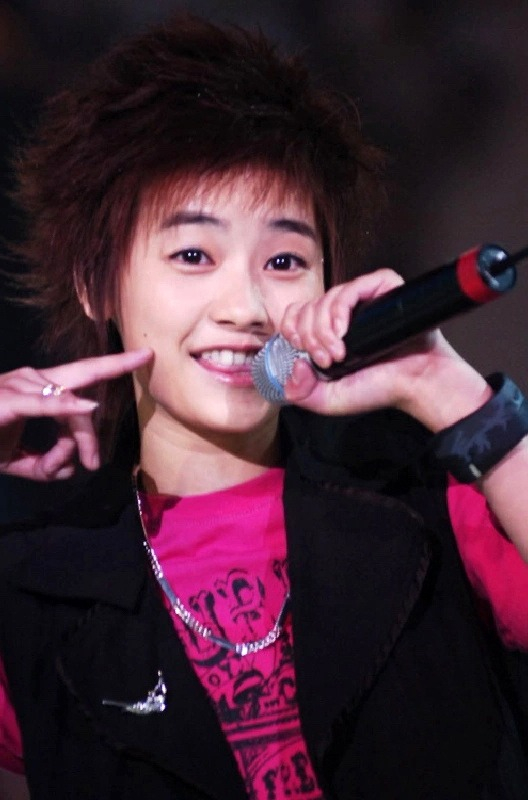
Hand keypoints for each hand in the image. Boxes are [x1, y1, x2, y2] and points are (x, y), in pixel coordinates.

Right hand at [0, 348, 152, 480]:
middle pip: (85, 383)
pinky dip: (65, 406)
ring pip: (69, 410)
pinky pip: (44, 404)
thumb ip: (50, 464)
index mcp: (40, 387)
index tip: (146, 355)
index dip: (116, 366)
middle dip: (99, 418)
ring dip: (69, 445)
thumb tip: (74, 467)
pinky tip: (87, 407)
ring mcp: (21, 384)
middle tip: (94, 462)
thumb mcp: (22, 461)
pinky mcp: (8, 400)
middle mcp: (34, 378)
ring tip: (48, 467)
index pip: (85, 376)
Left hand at [279, 270, 490, 429]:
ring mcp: (363, 301)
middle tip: (327, 360)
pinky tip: (344, 332)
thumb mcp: (331, 400)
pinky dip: (340, 309)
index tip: (300, 348)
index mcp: (329, 333)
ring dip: (324, 329)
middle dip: (309, 336)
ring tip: (339, 354)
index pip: (297, 314)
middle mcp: (343, 314)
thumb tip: (292, 368)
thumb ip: (303, 393)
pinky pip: (352, 286)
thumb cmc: (382, 389)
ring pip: (326, 298)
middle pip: (308, 307)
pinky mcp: (382, 290)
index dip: (291, 327)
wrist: (419, 384)